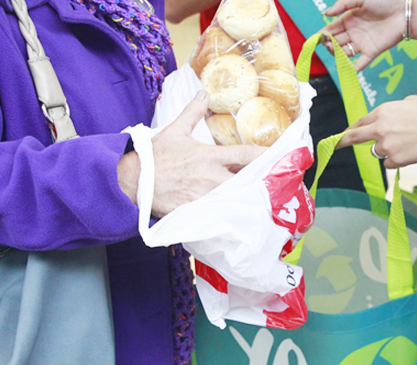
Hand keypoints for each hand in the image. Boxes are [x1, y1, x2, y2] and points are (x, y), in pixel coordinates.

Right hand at [118, 91, 264, 217]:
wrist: (135, 181)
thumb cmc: (156, 157)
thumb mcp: (175, 130)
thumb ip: (193, 112)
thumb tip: (203, 93)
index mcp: (211, 156)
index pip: (247, 155)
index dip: (266, 157)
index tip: (281, 157)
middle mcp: (213, 177)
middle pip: (248, 182)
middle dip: (263, 184)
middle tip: (278, 186)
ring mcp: (207, 196)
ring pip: (237, 200)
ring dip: (250, 201)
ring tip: (266, 204)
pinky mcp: (198, 212)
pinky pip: (220, 215)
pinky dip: (231, 216)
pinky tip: (242, 219)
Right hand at [324, 0, 405, 70]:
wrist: (405, 11)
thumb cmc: (385, 0)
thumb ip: (342, 4)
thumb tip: (324, 14)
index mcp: (349, 19)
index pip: (331, 29)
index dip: (322, 34)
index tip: (315, 39)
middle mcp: (354, 32)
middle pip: (336, 42)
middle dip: (328, 45)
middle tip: (326, 43)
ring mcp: (362, 43)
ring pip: (344, 53)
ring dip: (337, 55)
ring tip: (334, 51)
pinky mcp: (371, 52)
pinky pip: (359, 64)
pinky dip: (352, 69)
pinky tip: (344, 69)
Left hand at [337, 96, 416, 168]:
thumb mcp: (411, 102)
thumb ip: (394, 111)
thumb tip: (389, 119)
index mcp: (384, 111)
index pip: (361, 121)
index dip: (352, 128)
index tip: (344, 133)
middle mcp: (380, 128)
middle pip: (354, 137)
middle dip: (341, 142)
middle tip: (332, 146)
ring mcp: (386, 145)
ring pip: (377, 152)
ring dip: (386, 150)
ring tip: (407, 143)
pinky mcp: (394, 159)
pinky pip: (388, 163)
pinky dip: (396, 160)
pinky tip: (411, 152)